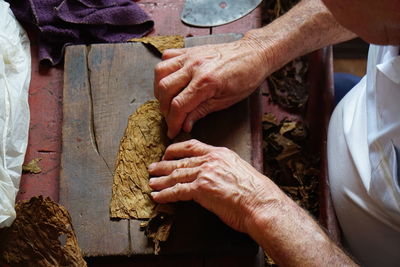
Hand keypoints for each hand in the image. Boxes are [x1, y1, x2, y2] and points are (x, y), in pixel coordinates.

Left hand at [148, 139, 283, 232]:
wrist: (260, 202)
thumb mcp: (238, 170)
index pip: (192, 146)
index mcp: (220, 153)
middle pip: (180, 161)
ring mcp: (205, 173)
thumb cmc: (255, 191)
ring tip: (151, 183)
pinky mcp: (201, 189)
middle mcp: (210, 160)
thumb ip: (223, 168)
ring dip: (161, 180)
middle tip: (153, 168)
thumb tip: (213, 175)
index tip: (167, 153)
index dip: (176, 149)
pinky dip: (165, 194)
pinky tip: (157, 196)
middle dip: (164, 165)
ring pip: (176, 175)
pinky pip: (177, 191)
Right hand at [154, 37, 268, 137]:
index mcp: (206, 82)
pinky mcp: (189, 50)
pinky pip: (166, 57)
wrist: (254, 54)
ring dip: (160, 90)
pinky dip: (163, 70)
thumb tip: (185, 125)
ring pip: (160, 72)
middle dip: (165, 109)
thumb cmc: (245, 78)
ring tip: (168, 100)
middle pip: (165, 90)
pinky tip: (171, 80)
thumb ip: (201, 112)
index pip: (179, 106)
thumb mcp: (225, 101)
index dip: (173, 122)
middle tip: (171, 118)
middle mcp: (194, 67)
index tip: (172, 131)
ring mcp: (190, 56)